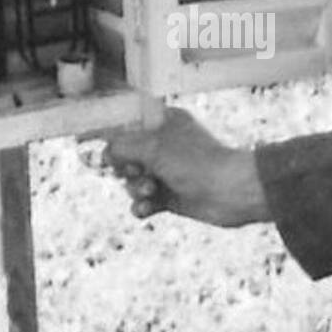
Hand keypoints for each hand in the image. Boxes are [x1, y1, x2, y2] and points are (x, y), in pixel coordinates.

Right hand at [100, 107, 270, 227]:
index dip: (113, 136)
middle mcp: (166, 146)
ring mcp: (169, 172)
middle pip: (127, 156)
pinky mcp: (172, 197)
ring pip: (134, 181)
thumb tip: (104, 154)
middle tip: (133, 171)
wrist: (231, 192)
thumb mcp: (152, 147)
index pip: (130, 124)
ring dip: (135, 188)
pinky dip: (142, 206)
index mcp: (165, 122)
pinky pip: (145, 202)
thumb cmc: (196, 162)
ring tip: (148, 190)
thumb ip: (121, 147)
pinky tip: (145, 209)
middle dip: (125, 167)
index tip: (100, 148)